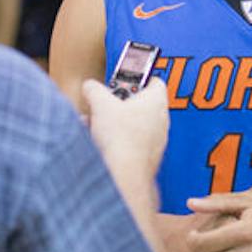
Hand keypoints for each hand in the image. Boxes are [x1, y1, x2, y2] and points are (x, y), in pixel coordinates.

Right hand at [81, 78, 169, 199]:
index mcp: (156, 101)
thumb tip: (90, 87)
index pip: (154, 81)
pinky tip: (101, 144)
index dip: (137, 78)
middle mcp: (161, 120)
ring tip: (97, 126)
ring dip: (116, 124)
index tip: (124, 80)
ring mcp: (157, 140)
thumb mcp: (99, 104)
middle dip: (119, 104)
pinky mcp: (148, 157)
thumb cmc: (121, 138)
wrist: (124, 173)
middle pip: (140, 105)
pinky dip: (118, 141)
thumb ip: (94, 89)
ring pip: (135, 125)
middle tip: (105, 105)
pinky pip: (133, 143)